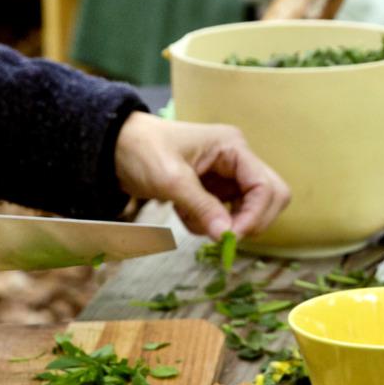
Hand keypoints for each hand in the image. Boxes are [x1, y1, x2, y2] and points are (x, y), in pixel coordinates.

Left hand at [112, 114, 288, 240]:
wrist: (114, 148)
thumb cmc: (142, 151)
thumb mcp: (171, 179)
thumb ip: (202, 206)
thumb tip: (227, 236)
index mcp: (233, 147)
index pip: (266, 186)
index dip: (256, 215)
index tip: (231, 237)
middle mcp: (237, 160)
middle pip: (269, 198)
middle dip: (248, 221)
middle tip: (222, 237)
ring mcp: (227, 176)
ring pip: (248, 211)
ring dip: (224, 224)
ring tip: (190, 217)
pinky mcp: (214, 190)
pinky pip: (225, 216)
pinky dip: (208, 224)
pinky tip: (184, 213)